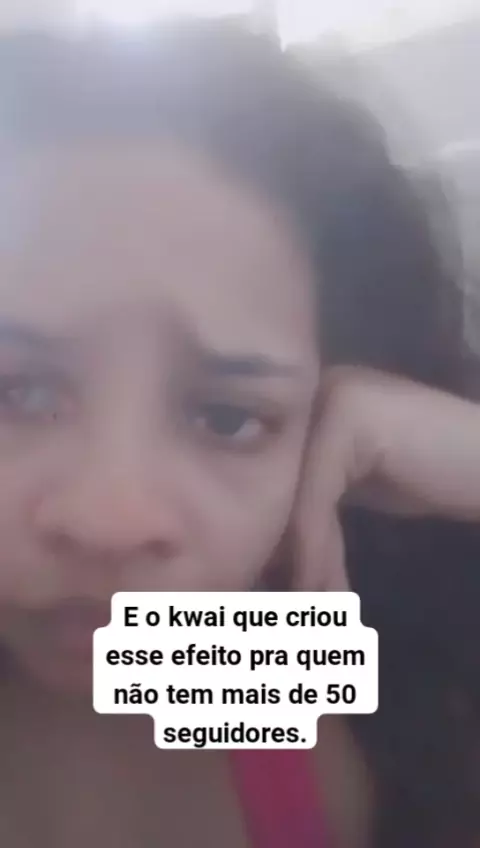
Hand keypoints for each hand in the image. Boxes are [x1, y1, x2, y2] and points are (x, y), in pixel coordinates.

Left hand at [295, 366, 479, 589]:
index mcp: (312, 397)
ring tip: (310, 601)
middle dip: (286, 544)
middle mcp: (317, 387)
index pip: (275, 470)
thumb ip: (314, 493)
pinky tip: (323, 584)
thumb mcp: (360, 481)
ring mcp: (334, 395)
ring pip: (297, 491)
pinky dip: (317, 546)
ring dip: (302, 555)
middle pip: (281, 480)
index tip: (281, 581)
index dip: (279, 529)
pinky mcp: (351, 417)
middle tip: (294, 598)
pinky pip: (317, 495)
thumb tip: (265, 536)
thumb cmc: (439, 473)